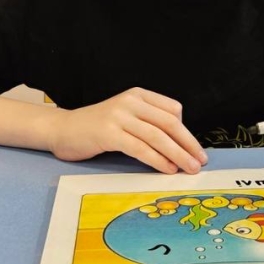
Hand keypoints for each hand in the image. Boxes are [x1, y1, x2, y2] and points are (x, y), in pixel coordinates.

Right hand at [47, 88, 206, 174]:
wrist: (63, 130)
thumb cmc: (97, 129)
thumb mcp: (126, 117)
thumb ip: (148, 123)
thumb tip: (179, 145)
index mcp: (138, 95)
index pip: (173, 110)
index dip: (187, 132)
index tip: (195, 149)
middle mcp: (130, 102)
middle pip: (169, 123)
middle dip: (188, 144)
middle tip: (200, 161)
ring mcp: (119, 116)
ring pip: (157, 136)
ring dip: (177, 154)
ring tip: (188, 168)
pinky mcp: (109, 133)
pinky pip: (140, 148)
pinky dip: (157, 159)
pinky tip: (167, 168)